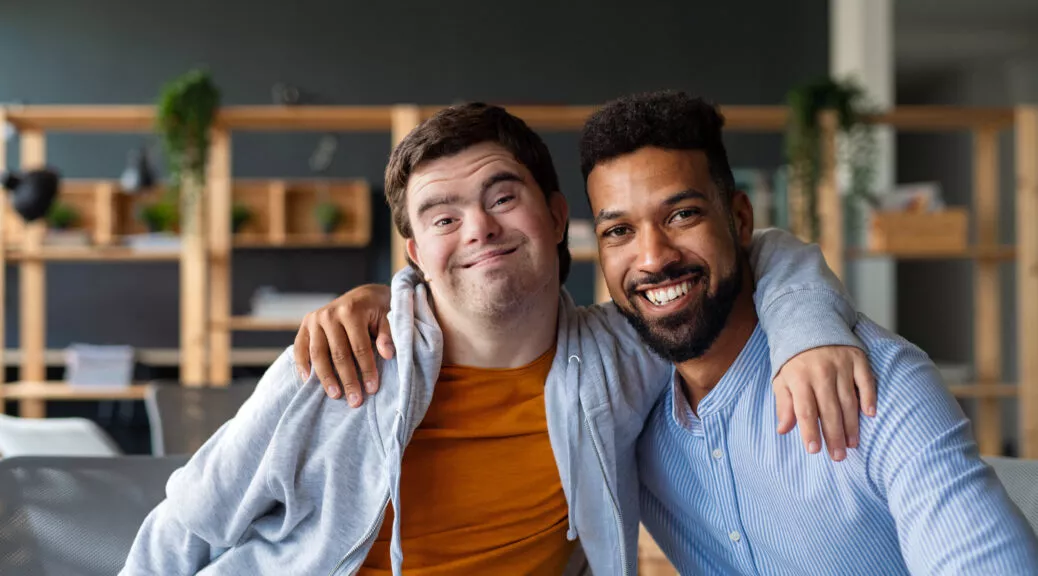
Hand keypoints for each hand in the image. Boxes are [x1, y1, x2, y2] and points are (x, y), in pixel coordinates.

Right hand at [293, 284, 394, 406]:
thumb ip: (387, 334)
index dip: (366, 369)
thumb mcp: (387, 316)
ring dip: (326, 378)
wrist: (363, 294)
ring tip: (335, 396)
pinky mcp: (305, 324)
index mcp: (351, 311)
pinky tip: (308, 381)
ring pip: (318, 354)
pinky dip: (302, 365)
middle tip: (355, 401)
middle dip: (348, 379)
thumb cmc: (378, 310)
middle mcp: (329, 314)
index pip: (359, 347)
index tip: (372, 389)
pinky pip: (300, 347)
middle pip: (338, 353)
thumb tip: (387, 355)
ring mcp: (314, 319)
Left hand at [773, 345, 876, 461]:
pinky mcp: (857, 358)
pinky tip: (870, 414)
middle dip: (834, 436)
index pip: (806, 411)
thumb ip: (784, 404)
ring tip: (852, 443)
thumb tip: (783, 430)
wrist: (809, 324)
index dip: (810, 432)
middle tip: (839, 456)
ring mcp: (840, 364)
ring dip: (851, 424)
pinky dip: (869, 397)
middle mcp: (820, 372)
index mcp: (799, 378)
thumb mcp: (782, 380)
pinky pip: (866, 380)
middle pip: (829, 410)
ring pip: (848, 400)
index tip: (814, 450)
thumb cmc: (794, 360)